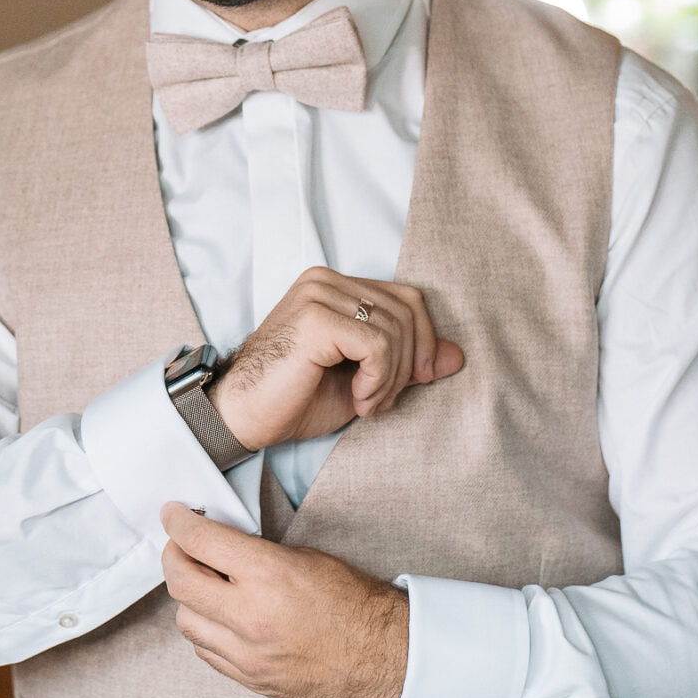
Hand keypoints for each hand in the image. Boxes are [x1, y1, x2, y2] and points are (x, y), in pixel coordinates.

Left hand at [160, 504, 407, 697]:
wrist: (385, 658)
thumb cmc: (355, 605)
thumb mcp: (306, 559)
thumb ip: (255, 553)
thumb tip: (218, 546)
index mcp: (268, 576)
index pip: (200, 540)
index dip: (178, 522)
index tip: (173, 514)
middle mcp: (250, 616)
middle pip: (180, 582)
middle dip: (173, 555)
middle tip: (180, 545)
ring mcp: (247, 653)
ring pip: (185, 620)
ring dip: (188, 597)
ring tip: (206, 584)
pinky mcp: (250, 679)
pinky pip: (206, 650)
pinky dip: (205, 629)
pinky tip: (220, 617)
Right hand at [209, 269, 462, 451]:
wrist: (241, 417)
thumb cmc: (294, 399)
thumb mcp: (365, 380)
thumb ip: (406, 363)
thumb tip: (456, 356)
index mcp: (335, 285)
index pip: (408, 298)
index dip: (422, 342)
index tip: (408, 384)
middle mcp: (326, 280)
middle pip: (407, 310)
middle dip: (408, 365)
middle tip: (381, 401)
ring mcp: (318, 294)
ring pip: (394, 329)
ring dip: (391, 379)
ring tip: (366, 404)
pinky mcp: (315, 317)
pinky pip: (377, 343)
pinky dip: (378, 380)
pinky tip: (358, 400)